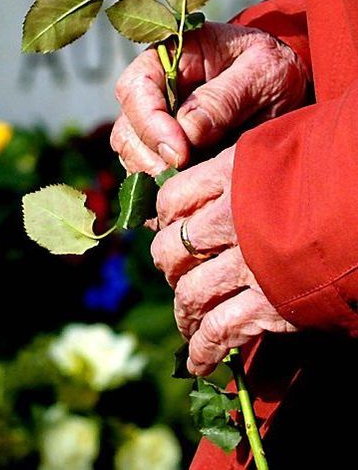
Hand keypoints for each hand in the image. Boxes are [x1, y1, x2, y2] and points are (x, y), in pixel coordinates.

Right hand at [111, 23, 309, 174]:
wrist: (287, 82)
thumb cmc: (274, 68)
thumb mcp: (263, 72)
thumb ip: (225, 98)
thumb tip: (187, 130)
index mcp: (169, 55)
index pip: (136, 87)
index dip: (150, 123)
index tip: (180, 153)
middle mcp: (151, 86)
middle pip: (127, 125)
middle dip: (149, 156)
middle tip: (182, 177)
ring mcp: (152, 117)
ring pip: (130, 149)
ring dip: (152, 171)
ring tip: (187, 183)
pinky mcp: (160, 144)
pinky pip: (144, 166)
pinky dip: (160, 180)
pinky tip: (186, 187)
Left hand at [150, 146, 296, 375]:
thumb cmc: (345, 168)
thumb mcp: (290, 145)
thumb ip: (252, 166)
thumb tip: (230, 178)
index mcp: (232, 175)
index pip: (173, 199)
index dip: (168, 219)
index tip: (173, 230)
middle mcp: (232, 219)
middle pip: (173, 249)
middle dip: (170, 268)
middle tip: (179, 277)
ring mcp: (249, 263)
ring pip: (191, 293)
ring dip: (184, 313)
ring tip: (188, 324)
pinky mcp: (271, 304)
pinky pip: (220, 331)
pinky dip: (204, 350)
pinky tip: (199, 362)